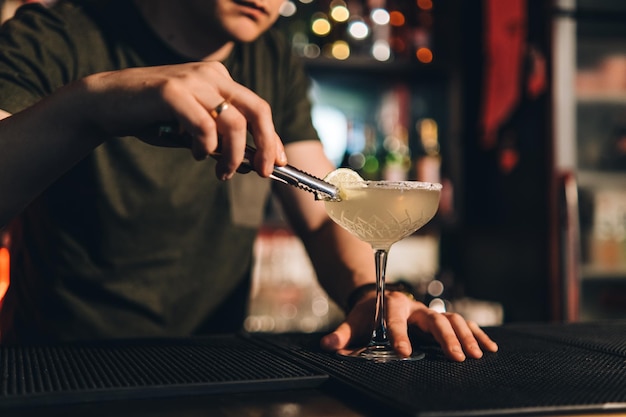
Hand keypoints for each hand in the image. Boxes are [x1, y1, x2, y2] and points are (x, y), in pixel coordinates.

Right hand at [77, 61, 285, 178]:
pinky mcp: (172, 91)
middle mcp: (211, 75)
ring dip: (233, 155)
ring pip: (233, 122)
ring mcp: (193, 80)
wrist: (107, 103)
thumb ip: (221, 141)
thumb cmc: (153, 118)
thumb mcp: (194, 130)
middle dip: (266, 145)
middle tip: (264, 172)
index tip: (278, 162)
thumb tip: (252, 163)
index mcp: (219, 80)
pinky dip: (205, 146)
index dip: (273, 137)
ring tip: (221, 172)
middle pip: (257, 110)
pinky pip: (204, 125)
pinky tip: (195, 153)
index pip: (258, 108)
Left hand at [320, 291, 498, 361]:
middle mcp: (415, 306)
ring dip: (466, 336)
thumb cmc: (366, 315)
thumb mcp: (352, 323)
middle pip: (434, 318)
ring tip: (477, 355)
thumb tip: (327, 346)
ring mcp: (429, 312)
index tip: (403, 352)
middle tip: (457, 358)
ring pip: (452, 319)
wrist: (377, 298)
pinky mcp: (440, 318)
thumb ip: (341, 335)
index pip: (395, 320)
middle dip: (446, 338)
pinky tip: (489, 347)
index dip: (399, 335)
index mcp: (392, 305)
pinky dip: (477, 334)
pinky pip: (463, 323)